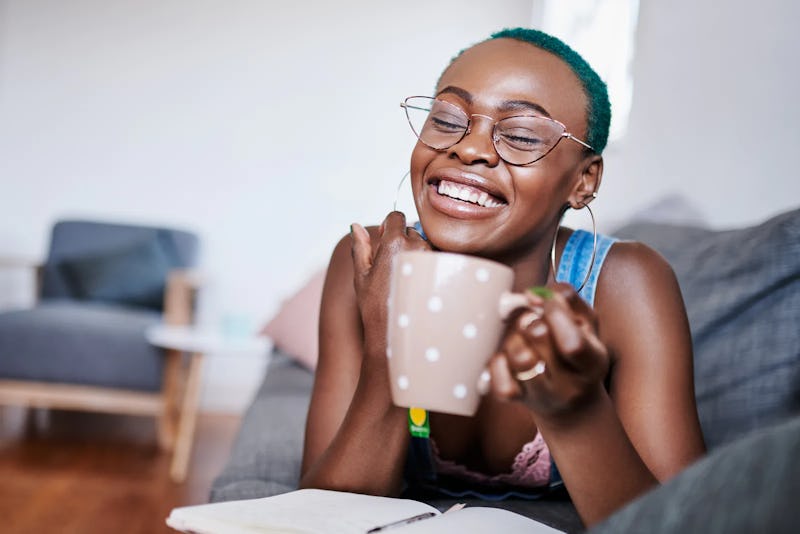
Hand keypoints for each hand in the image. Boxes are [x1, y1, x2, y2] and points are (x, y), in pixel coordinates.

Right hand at [350, 211, 430, 359]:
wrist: (395, 334)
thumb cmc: (374, 306)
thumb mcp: (361, 275)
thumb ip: (360, 246)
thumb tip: (356, 226)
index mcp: (395, 241)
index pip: (397, 217)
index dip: (389, 226)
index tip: (385, 241)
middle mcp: (418, 245)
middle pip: (411, 231)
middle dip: (403, 243)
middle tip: (394, 268)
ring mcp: (434, 258)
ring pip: (425, 245)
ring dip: (417, 255)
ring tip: (407, 280)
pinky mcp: (444, 271)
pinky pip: (436, 260)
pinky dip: (429, 267)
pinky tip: (419, 286)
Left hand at [489, 283, 609, 417]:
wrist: (571, 403)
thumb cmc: (578, 352)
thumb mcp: (586, 322)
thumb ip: (567, 297)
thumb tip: (533, 295)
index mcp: (593, 363)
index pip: (573, 342)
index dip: (555, 312)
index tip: (547, 302)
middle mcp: (570, 385)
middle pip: (539, 338)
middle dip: (531, 319)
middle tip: (533, 321)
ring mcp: (542, 395)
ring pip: (518, 356)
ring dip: (514, 338)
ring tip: (522, 339)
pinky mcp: (515, 399)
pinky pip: (498, 375)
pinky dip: (499, 360)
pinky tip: (509, 357)